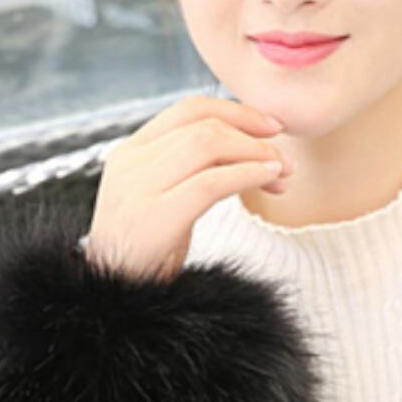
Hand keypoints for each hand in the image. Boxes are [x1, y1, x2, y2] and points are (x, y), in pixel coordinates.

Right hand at [86, 96, 294, 280]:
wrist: (116, 293)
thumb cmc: (150, 248)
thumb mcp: (164, 196)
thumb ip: (189, 167)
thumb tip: (248, 144)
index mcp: (130, 151)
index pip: (189, 109)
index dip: (237, 111)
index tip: (272, 126)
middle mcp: (129, 162)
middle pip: (204, 126)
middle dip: (253, 136)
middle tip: (285, 159)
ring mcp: (137, 188)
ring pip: (208, 145)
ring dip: (255, 154)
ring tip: (282, 172)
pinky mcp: (153, 217)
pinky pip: (210, 183)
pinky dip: (248, 175)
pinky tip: (269, 180)